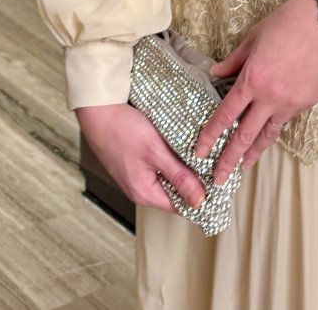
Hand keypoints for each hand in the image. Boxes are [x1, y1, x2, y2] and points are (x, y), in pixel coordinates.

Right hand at [75, 102, 206, 212]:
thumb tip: (199, 201)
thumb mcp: (155, 152)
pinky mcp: (135, 161)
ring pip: (168, 177)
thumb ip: (178, 176)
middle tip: (214, 163)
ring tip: (201, 152)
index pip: (181, 206)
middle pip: (176, 192)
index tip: (219, 183)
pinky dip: (172, 158)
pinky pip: (159, 166)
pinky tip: (181, 145)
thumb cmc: (122, 129)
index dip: (202, 197)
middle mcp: (140, 188)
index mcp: (144, 193)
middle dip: (195, 179)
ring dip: (184, 167)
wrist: (97, 110)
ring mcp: (136, 174)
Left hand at [193, 0, 317, 184]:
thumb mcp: (255, 35)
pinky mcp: (309, 101)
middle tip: (218, 178)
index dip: (211, 135)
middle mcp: (270, 97)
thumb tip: (216, 74)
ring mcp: (291, 102)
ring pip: (268, 134)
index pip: (226, 114)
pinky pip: (286, 118)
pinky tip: (269, 132)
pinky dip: (275, 127)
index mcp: (253, 79)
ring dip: (254, 153)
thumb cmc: (289, 21)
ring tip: (243, 168)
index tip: (200, 151)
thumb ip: (235, 60)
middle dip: (229, 159)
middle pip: (245, 135)